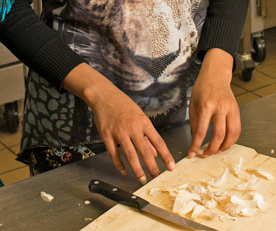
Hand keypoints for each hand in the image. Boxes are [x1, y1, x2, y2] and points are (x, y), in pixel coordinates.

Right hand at [63, 64, 175, 183]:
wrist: (104, 95)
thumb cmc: (123, 104)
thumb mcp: (139, 116)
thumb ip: (147, 135)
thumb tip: (155, 152)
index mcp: (143, 122)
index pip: (159, 142)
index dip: (166, 156)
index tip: (171, 167)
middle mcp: (132, 127)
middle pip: (145, 151)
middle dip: (152, 167)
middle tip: (157, 177)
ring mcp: (119, 132)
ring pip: (130, 155)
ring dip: (137, 169)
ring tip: (142, 179)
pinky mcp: (106, 135)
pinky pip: (114, 154)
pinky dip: (119, 165)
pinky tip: (124, 171)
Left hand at [187, 48, 240, 157]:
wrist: (215, 76)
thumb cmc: (202, 90)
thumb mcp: (193, 105)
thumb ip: (195, 124)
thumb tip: (195, 142)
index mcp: (206, 105)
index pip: (201, 131)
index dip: (196, 145)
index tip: (192, 153)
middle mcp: (220, 107)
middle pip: (219, 135)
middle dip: (212, 149)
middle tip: (205, 154)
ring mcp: (231, 108)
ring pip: (232, 134)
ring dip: (224, 146)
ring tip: (216, 151)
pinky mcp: (237, 110)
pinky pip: (237, 129)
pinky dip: (232, 139)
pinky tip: (225, 143)